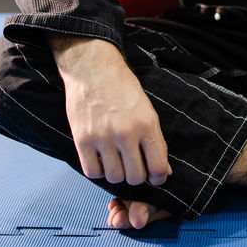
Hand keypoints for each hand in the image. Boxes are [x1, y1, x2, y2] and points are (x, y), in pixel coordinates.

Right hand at [53, 37, 171, 186]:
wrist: (92, 68)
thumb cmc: (122, 88)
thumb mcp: (146, 110)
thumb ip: (155, 141)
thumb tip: (164, 172)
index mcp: (147, 124)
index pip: (158, 167)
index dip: (158, 178)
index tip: (154, 177)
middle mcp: (126, 133)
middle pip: (135, 177)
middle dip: (136, 176)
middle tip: (133, 167)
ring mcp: (103, 137)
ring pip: (114, 177)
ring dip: (116, 173)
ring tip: (116, 160)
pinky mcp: (82, 139)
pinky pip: (92, 172)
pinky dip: (97, 171)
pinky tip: (100, 159)